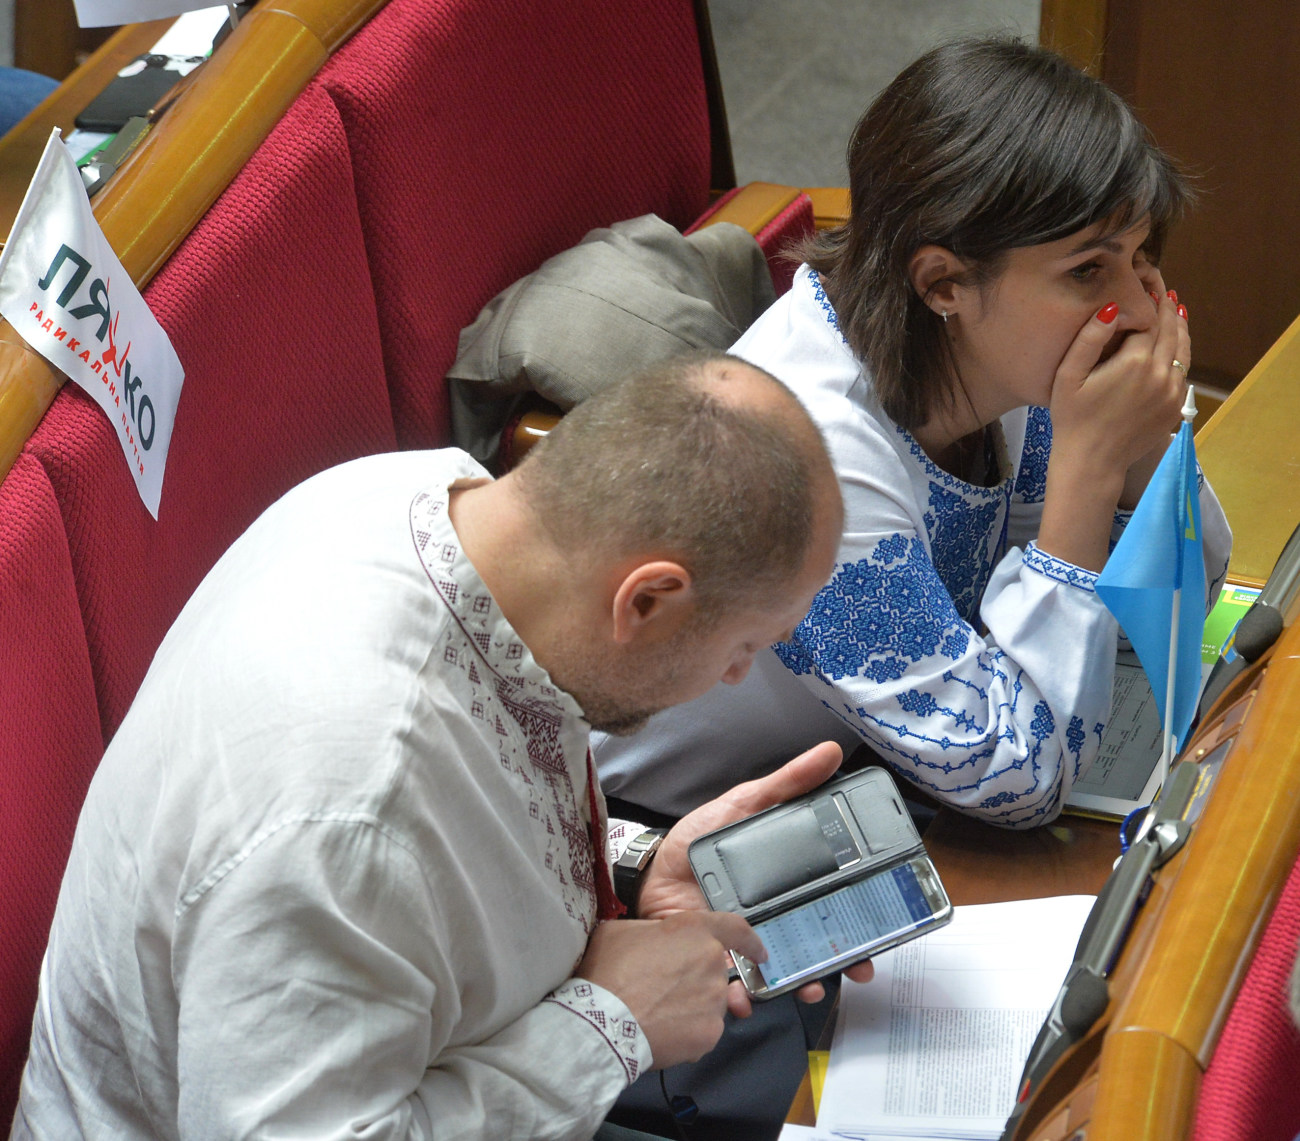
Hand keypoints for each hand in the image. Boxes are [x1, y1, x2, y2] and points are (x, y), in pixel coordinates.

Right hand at [575, 911, 763, 1068]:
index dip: (749, 941)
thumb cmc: (609, 971)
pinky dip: (687, 1032)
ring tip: (657, 1010)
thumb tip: (653, 938)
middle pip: (714, 971)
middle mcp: (712, 963)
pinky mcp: (710, 1033)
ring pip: (709, 1002)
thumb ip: (651, 930)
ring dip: (691, 1006)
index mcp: (694, 930)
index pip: (735, 929)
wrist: (602, 1021)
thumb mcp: (623, 931)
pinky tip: (662, 1031)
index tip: (760, 952)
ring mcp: (714, 1000)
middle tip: (664, 987)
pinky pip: (702, 1030)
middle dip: (696, 978)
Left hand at [636, 741, 875, 1009]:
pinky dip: (744, 1000)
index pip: (833, 901)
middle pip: (821, 943)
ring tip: (809, 987)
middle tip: (859, 967)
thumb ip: (786, 784)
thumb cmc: (697, 839)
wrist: (649, 870)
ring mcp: (750, 943)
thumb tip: (830, 753)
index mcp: (786, 883)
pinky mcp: (721, 962)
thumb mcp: (744, 804)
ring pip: (789, 972)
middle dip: (845, 961)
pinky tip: (745, 999)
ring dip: (804, 985)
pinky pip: (738, 989)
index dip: (862, 916)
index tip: (886, 925)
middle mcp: (776, 916)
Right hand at [1049, 290, 1188, 477]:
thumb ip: (1089, 339)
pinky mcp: (1175, 408)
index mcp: (1134, 362)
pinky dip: (1180, 354)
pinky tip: (1173, 346)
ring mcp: (1172, 392)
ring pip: (1183, 350)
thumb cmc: (1072, 418)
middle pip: (1170, 331)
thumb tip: (1111, 307)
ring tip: (1175, 310)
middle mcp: (1160, 374)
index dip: (1147, 300)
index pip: (1147, 320)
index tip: (1147, 282)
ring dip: (1179, 327)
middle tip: (1163, 289)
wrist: (1092, 462)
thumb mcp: (1068, 377)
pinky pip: (1182, 372)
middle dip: (1167, 308)